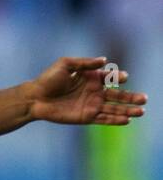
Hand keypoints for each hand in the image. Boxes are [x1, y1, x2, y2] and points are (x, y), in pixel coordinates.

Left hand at [28, 56, 146, 125]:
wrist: (35, 98)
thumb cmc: (48, 79)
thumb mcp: (65, 65)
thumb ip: (84, 63)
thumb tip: (104, 59)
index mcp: (92, 78)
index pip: (111, 77)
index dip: (119, 77)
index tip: (123, 77)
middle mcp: (95, 92)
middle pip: (118, 95)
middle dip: (131, 97)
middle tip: (144, 99)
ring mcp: (92, 105)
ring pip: (114, 108)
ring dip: (128, 110)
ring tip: (141, 111)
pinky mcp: (86, 117)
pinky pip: (104, 119)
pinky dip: (115, 120)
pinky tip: (127, 120)